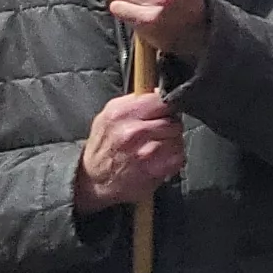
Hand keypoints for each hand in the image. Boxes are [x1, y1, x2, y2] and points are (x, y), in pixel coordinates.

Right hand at [71, 90, 183, 212]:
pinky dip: (173, 158)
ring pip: (178, 137)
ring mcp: (146, 151)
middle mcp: (133, 131)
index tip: (162, 112)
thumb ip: (134, 103)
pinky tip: (158, 160)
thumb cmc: (104, 147)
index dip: (165, 106)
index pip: (160, 99)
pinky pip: (179, 155)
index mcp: (120, 113)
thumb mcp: (109, 117)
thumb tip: (160, 92)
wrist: (93, 180)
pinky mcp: (156, 169)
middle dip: (169, 125)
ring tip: (155, 147)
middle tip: (157, 134)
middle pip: (173, 120)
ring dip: (172, 142)